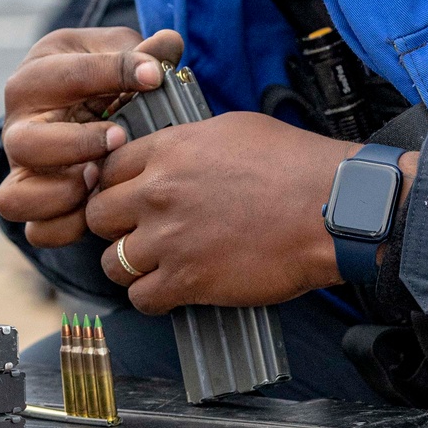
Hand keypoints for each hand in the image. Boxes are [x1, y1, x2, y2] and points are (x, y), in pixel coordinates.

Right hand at [0, 26, 183, 247]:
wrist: (79, 101)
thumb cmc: (97, 72)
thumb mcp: (116, 49)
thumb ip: (142, 50)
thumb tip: (167, 45)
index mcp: (37, 77)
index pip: (66, 75)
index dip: (113, 73)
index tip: (153, 76)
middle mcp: (19, 125)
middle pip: (23, 143)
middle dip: (76, 145)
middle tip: (119, 137)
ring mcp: (22, 169)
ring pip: (16, 197)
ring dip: (63, 194)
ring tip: (100, 178)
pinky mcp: (34, 202)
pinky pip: (38, 230)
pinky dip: (67, 227)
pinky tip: (99, 208)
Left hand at [87, 112, 360, 312]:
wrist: (330, 207)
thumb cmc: (293, 164)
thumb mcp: (232, 129)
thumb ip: (187, 142)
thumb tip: (171, 152)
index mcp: (168, 150)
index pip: (107, 170)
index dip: (114, 186)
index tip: (125, 198)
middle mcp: (158, 193)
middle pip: (98, 216)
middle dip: (114, 226)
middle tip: (137, 232)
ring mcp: (169, 238)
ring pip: (112, 262)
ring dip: (130, 266)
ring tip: (155, 265)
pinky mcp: (188, 279)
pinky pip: (142, 298)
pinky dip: (152, 298)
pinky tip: (172, 289)